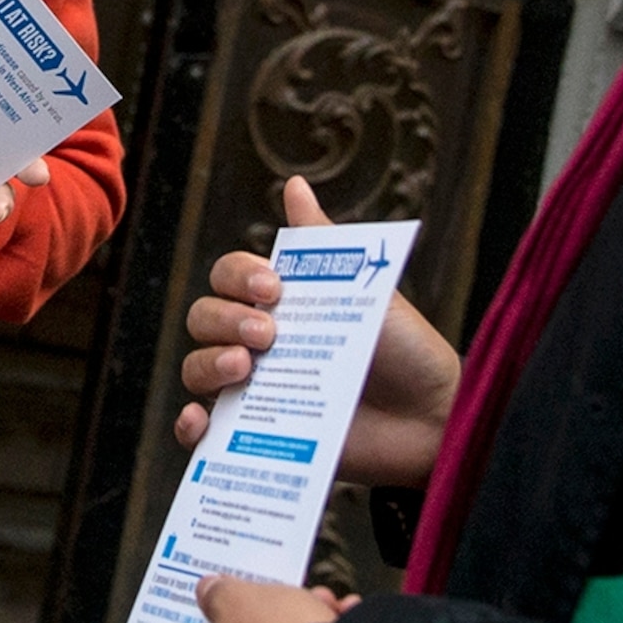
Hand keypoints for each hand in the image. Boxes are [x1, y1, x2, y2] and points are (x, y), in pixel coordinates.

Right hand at [174, 175, 460, 488]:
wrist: (432, 418)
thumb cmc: (405, 349)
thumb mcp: (363, 287)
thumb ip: (320, 242)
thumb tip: (294, 183)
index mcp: (279, 304)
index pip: (227, 276)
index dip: (237, 276)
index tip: (273, 289)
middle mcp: (258, 344)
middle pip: (203, 318)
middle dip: (224, 319)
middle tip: (267, 335)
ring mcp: (256, 391)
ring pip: (196, 368)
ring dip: (207, 362)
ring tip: (244, 370)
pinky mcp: (257, 439)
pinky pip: (202, 435)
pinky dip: (189, 426)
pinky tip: (201, 420)